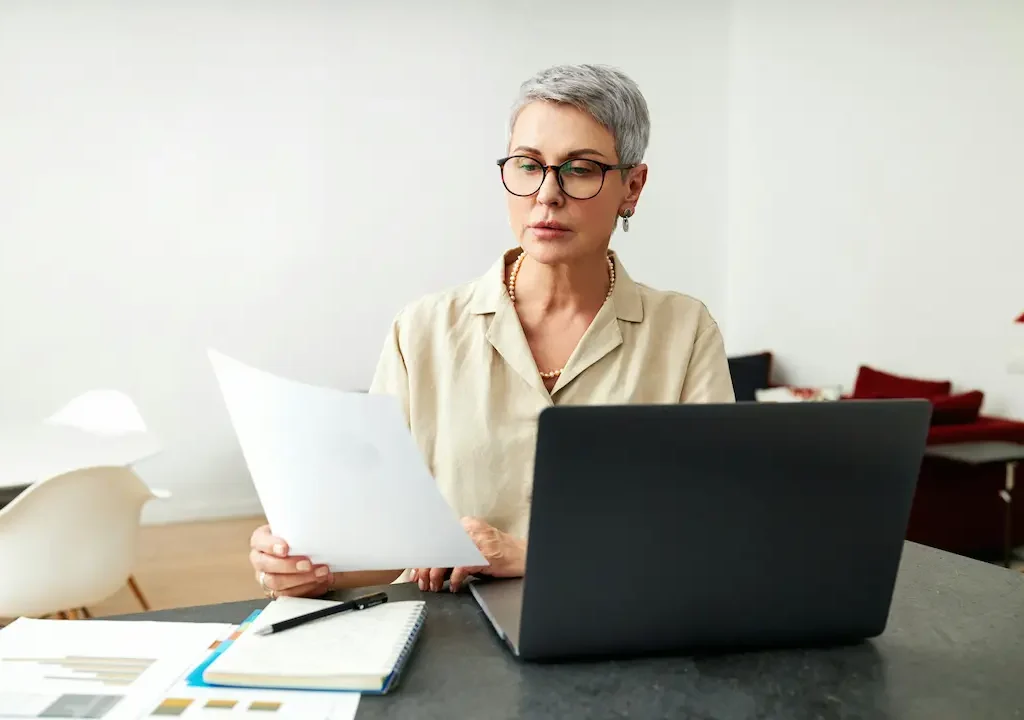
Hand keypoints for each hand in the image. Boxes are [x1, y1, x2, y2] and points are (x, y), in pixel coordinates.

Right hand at [249, 524, 332, 598]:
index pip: (259, 541)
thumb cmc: (298, 538)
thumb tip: (317, 530)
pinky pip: (287, 595)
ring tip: (320, 574)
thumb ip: (299, 531)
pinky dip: (306, 589)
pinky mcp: (276, 591)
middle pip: (267, 565)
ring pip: (276, 583)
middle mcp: (260, 559)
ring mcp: (265, 577)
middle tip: (308, 564)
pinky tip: (319, 582)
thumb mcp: (296, 529)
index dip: (271, 546)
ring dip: (302, 579)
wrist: (304, 550)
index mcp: (260, 540)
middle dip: (289, 566)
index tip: (285, 548)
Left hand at [411, 517, 525, 592]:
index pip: (438, 539)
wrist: (523, 556)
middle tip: (421, 582)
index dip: (425, 557)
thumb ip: (456, 553)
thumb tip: (431, 568)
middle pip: (439, 548)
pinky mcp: (484, 554)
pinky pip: (461, 568)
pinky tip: (453, 587)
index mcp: (466, 525)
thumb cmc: (499, 554)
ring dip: (436, 576)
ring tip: (434, 587)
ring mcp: (477, 541)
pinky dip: (454, 580)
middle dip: (426, 568)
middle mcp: (470, 529)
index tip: (415, 570)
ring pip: (447, 557)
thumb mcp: (474, 549)